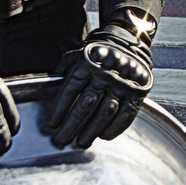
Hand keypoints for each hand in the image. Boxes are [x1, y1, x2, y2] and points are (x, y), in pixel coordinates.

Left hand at [42, 26, 155, 148]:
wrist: (130, 42)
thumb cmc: (99, 53)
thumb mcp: (80, 53)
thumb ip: (66, 67)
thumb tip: (48, 83)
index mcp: (88, 64)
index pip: (70, 90)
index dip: (59, 109)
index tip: (51, 125)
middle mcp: (105, 75)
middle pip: (85, 105)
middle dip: (71, 125)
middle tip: (61, 140)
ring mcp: (122, 84)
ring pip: (105, 112)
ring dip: (92, 130)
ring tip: (81, 142)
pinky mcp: (137, 92)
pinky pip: (126, 114)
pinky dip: (115, 128)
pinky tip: (104, 136)